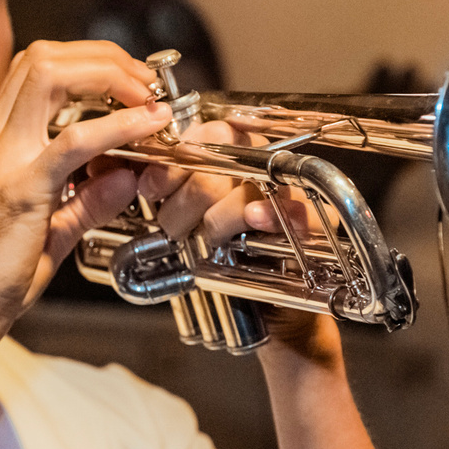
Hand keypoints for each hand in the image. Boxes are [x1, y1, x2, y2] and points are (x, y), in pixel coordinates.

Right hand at [0, 40, 170, 360]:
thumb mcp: (47, 233)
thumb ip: (86, 202)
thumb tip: (126, 177)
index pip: (35, 69)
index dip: (88, 62)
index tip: (129, 83)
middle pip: (44, 57)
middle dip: (103, 57)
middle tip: (144, 82)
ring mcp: (0, 160)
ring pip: (51, 75)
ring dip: (108, 76)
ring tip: (146, 97)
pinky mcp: (18, 190)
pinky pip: (74, 140)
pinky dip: (119, 125)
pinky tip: (148, 127)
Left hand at [141, 123, 343, 367]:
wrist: (268, 314)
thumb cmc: (226, 265)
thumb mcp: (188, 226)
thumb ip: (168, 195)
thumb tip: (132, 176)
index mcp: (235, 158)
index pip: (209, 134)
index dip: (176, 156)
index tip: (150, 186)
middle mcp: (265, 168)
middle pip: (225, 158)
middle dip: (189, 194)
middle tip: (173, 226)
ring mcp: (292, 194)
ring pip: (248, 185)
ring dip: (217, 216)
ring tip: (207, 241)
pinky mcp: (316, 222)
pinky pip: (294, 208)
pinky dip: (272, 213)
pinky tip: (256, 218)